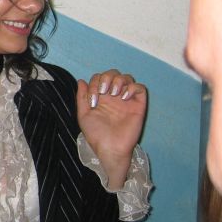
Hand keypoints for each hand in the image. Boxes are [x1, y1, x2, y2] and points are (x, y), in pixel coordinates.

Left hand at [76, 69, 146, 188]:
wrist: (109, 147)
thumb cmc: (96, 134)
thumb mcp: (83, 114)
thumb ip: (81, 97)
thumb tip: (81, 80)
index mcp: (101, 96)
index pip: (99, 78)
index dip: (94, 83)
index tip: (93, 100)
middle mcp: (114, 96)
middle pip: (113, 74)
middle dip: (107, 77)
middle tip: (103, 91)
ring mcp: (126, 99)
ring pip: (127, 78)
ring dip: (119, 80)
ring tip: (114, 93)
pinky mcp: (138, 105)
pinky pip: (140, 88)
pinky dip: (133, 87)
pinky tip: (124, 97)